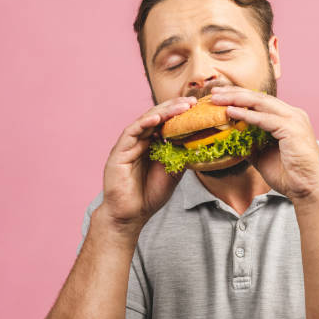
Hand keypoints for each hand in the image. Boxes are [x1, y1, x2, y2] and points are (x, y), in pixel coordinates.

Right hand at [97, 96, 196, 235]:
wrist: (131, 215)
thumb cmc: (150, 195)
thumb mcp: (173, 173)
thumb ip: (181, 156)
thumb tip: (199, 141)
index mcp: (151, 144)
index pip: (166, 123)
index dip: (180, 114)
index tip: (197, 108)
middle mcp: (139, 141)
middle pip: (157, 117)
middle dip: (174, 108)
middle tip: (192, 102)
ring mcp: (128, 145)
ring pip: (146, 121)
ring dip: (163, 113)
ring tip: (181, 107)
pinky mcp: (119, 151)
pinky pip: (131, 133)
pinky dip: (144, 124)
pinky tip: (158, 119)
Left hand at [210, 86, 318, 203]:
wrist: (308, 190)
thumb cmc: (289, 175)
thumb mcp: (263, 156)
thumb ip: (250, 144)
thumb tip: (232, 140)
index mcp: (288, 118)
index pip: (260, 101)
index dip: (238, 96)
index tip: (219, 96)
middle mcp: (293, 114)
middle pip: (259, 97)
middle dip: (234, 93)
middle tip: (214, 92)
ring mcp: (294, 120)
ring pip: (261, 103)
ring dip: (237, 99)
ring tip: (218, 99)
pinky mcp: (292, 129)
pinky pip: (265, 119)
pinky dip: (247, 115)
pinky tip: (231, 112)